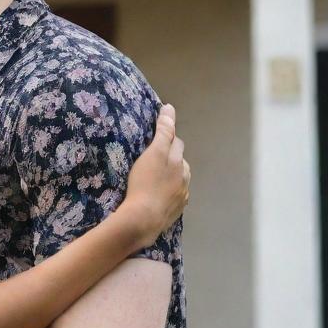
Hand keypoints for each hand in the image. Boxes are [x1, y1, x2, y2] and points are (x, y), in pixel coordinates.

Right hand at [124, 103, 189, 245]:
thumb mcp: (152, 154)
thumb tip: (170, 108)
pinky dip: (170, 193)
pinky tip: (159, 197)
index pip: (175, 141)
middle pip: (180, 161)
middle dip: (172, 156)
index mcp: (178, 162)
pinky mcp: (176, 211)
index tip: (157, 135)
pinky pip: (176, 197)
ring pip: (180, 179)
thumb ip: (163, 131)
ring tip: (157, 179)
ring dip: (173, 176)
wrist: (143, 219)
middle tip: (154, 158)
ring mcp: (182, 195)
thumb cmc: (144, 184)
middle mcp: (184, 177)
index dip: (167, 137)